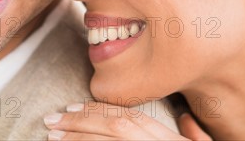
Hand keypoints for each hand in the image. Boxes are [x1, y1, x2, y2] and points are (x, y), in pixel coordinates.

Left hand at [43, 101, 210, 139]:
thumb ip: (193, 134)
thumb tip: (184, 119)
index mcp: (168, 138)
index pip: (130, 117)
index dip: (100, 110)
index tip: (72, 106)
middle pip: (116, 128)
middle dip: (80, 122)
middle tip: (51, 120)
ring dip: (77, 140)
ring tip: (52, 137)